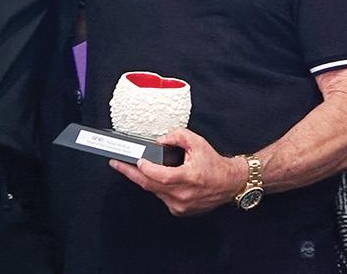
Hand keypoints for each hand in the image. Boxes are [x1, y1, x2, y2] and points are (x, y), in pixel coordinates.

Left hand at [109, 127, 243, 215]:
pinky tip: (157, 178)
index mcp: (189, 178)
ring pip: (155, 191)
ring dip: (144, 179)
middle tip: (116, 164)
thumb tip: (160, 140)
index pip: (160, 176)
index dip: (146, 168)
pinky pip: (162, 197)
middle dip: (130, 173)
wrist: (229, 183)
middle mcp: (184, 194)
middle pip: (150, 185)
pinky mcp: (180, 211)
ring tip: (134, 168)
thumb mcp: (197, 143)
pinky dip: (157, 187)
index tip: (136, 160)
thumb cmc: (214, 164)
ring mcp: (181, 205)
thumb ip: (177, 136)